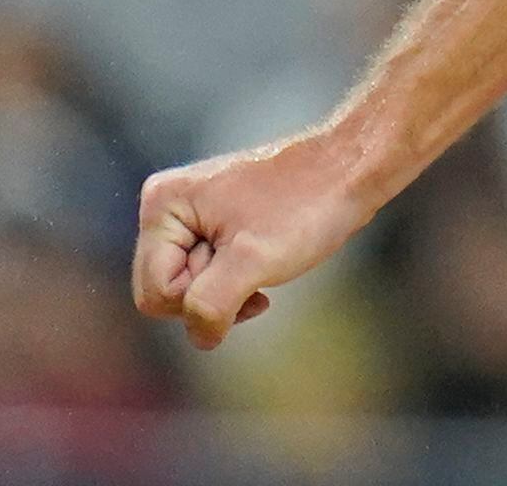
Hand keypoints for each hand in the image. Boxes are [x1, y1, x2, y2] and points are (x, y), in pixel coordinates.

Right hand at [133, 128, 373, 349]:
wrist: (351, 168)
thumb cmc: (307, 205)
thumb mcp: (252, 262)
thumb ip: (209, 305)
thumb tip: (202, 338)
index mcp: (162, 205)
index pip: (154, 293)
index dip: (200, 299)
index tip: (245, 269)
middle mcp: (167, 206)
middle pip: (167, 291)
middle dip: (213, 295)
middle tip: (257, 265)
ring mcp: (191, 214)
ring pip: (191, 286)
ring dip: (229, 290)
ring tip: (267, 262)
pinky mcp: (215, 222)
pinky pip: (209, 273)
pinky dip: (238, 280)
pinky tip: (267, 264)